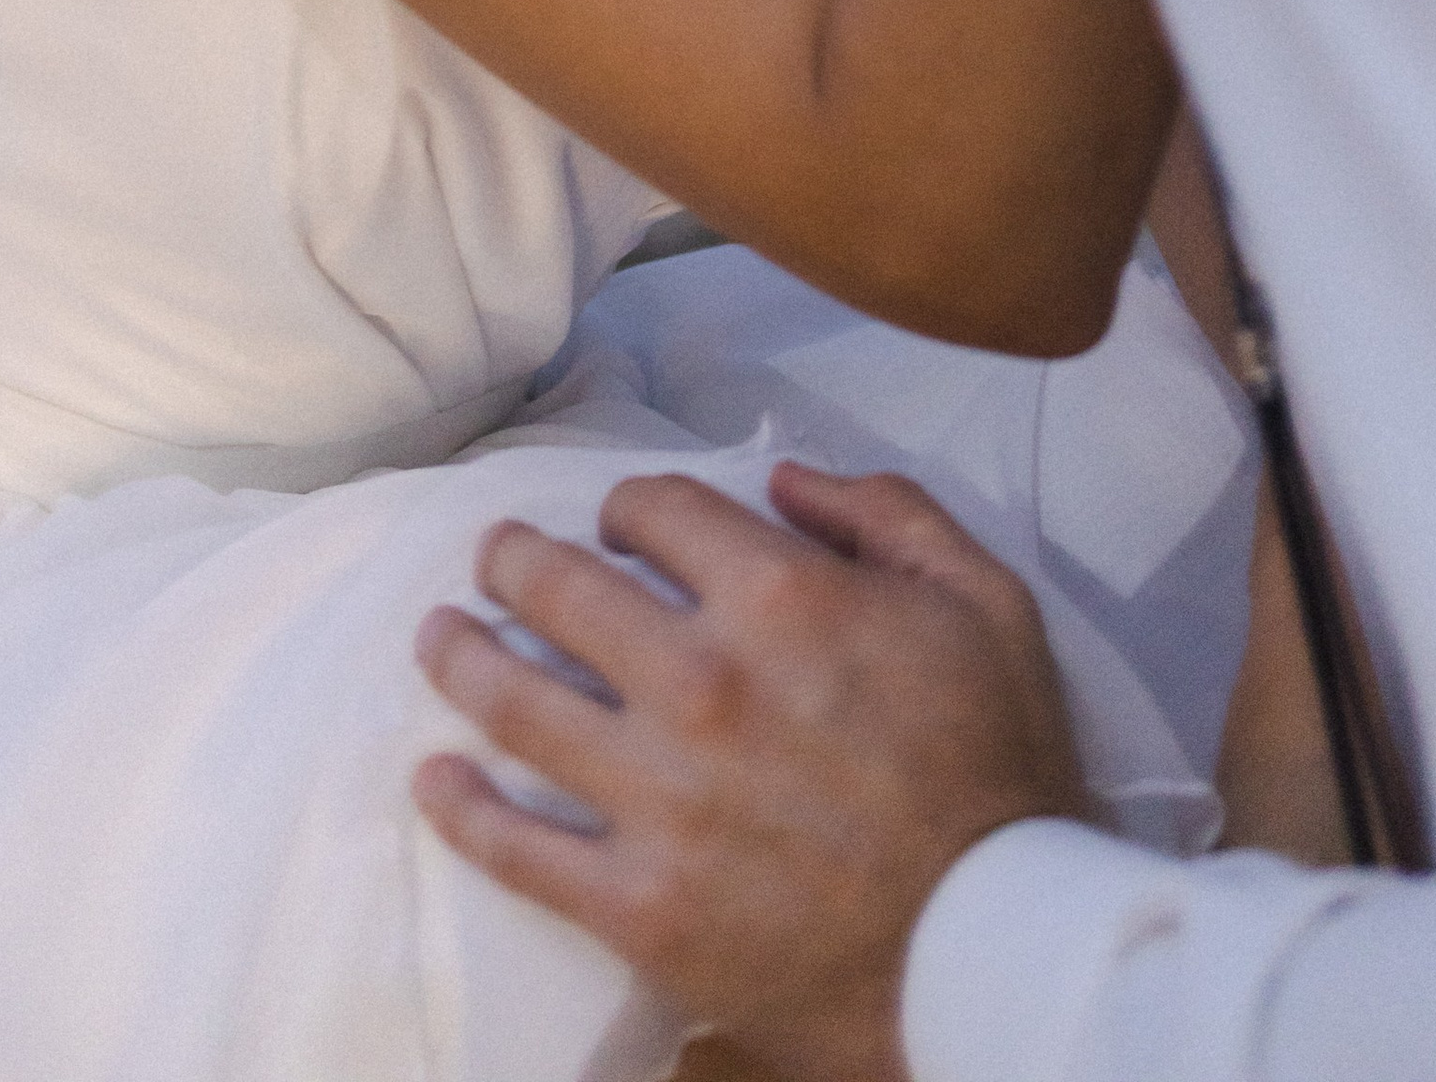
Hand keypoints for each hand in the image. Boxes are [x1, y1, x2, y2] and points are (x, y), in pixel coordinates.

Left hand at [413, 462, 1086, 1081]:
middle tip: (496, 555)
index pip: (656, 509)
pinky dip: (463, 810)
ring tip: (439, 634)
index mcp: (781, 599)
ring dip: (463, 656)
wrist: (995, 957)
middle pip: (561, 589)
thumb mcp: (985, 603)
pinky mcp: (640, 904)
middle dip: (516, 559)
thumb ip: (887, 513)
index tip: (626, 521)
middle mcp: (702, 684)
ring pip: (516, 704)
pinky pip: (520, 849)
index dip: (631, 504)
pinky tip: (434, 779)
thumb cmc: (1001, 776)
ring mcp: (660, 799)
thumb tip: (785, 477)